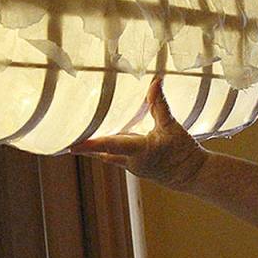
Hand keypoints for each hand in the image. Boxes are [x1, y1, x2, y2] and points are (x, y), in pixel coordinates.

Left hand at [71, 78, 208, 189]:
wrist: (193, 176)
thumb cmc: (185, 152)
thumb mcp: (172, 126)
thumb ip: (160, 104)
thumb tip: (155, 81)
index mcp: (140, 151)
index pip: (111, 146)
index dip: (90, 145)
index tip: (72, 146)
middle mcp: (132, 162)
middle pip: (102, 152)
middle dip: (84, 146)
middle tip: (63, 139)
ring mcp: (132, 166)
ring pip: (107, 155)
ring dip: (93, 148)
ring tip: (74, 139)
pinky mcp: (135, 166)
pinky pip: (115, 156)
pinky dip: (105, 149)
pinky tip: (97, 140)